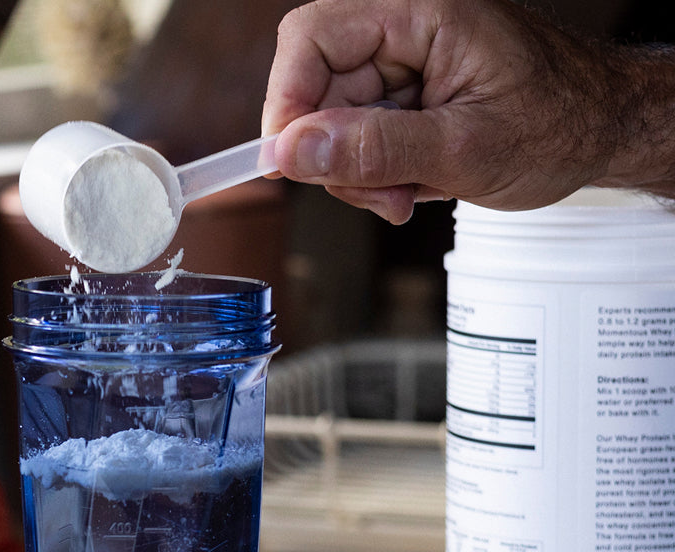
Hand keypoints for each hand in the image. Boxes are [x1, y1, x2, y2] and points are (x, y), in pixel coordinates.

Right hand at [261, 0, 674, 221]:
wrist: (600, 133)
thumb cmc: (557, 125)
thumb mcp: (463, 148)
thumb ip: (373, 150)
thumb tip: (292, 153)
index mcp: (420, 11)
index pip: (311, 38)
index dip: (288, 102)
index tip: (290, 164)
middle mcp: (402, 30)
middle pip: (314, 90)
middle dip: (335, 157)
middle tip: (382, 197)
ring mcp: (400, 65)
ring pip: (330, 125)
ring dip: (358, 176)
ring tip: (407, 195)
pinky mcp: (402, 97)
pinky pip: (356, 140)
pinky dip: (374, 176)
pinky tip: (411, 185)